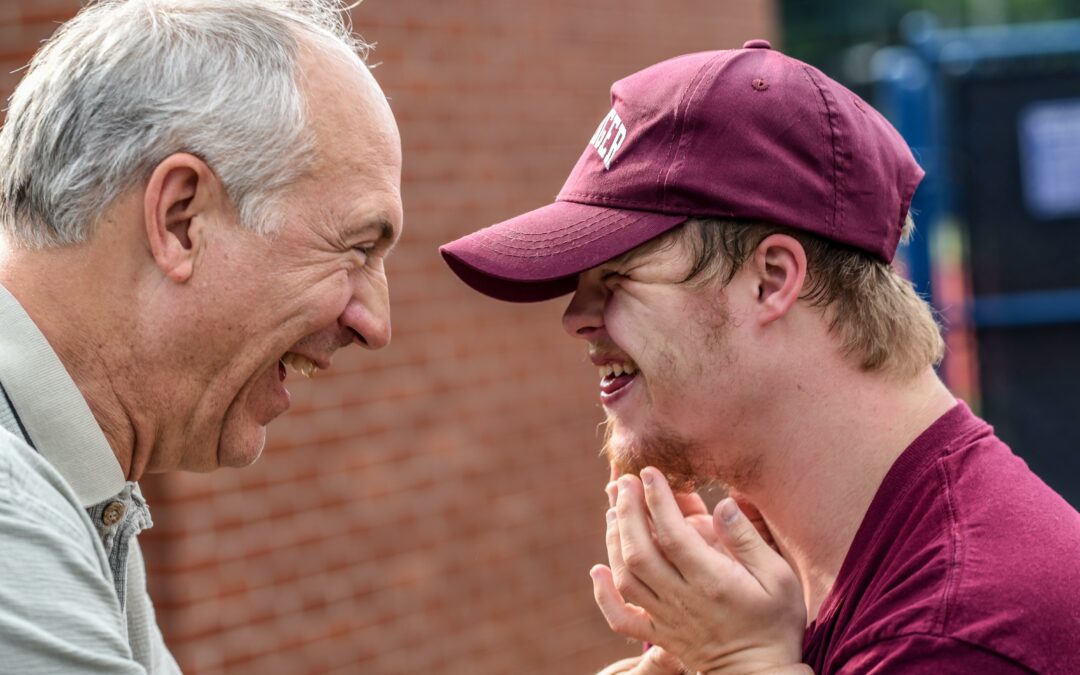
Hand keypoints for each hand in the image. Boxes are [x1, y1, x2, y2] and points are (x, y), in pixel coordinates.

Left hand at [592, 467, 807, 674]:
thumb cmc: (775, 623)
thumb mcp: (779, 578)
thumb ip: (748, 540)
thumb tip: (722, 504)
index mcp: (711, 582)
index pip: (673, 534)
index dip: (657, 500)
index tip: (649, 472)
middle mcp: (681, 599)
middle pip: (640, 551)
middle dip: (628, 510)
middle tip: (624, 481)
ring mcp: (665, 618)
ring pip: (626, 577)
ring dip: (614, 540)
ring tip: (614, 509)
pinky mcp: (658, 635)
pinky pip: (620, 618)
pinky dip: (603, 594)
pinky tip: (597, 569)